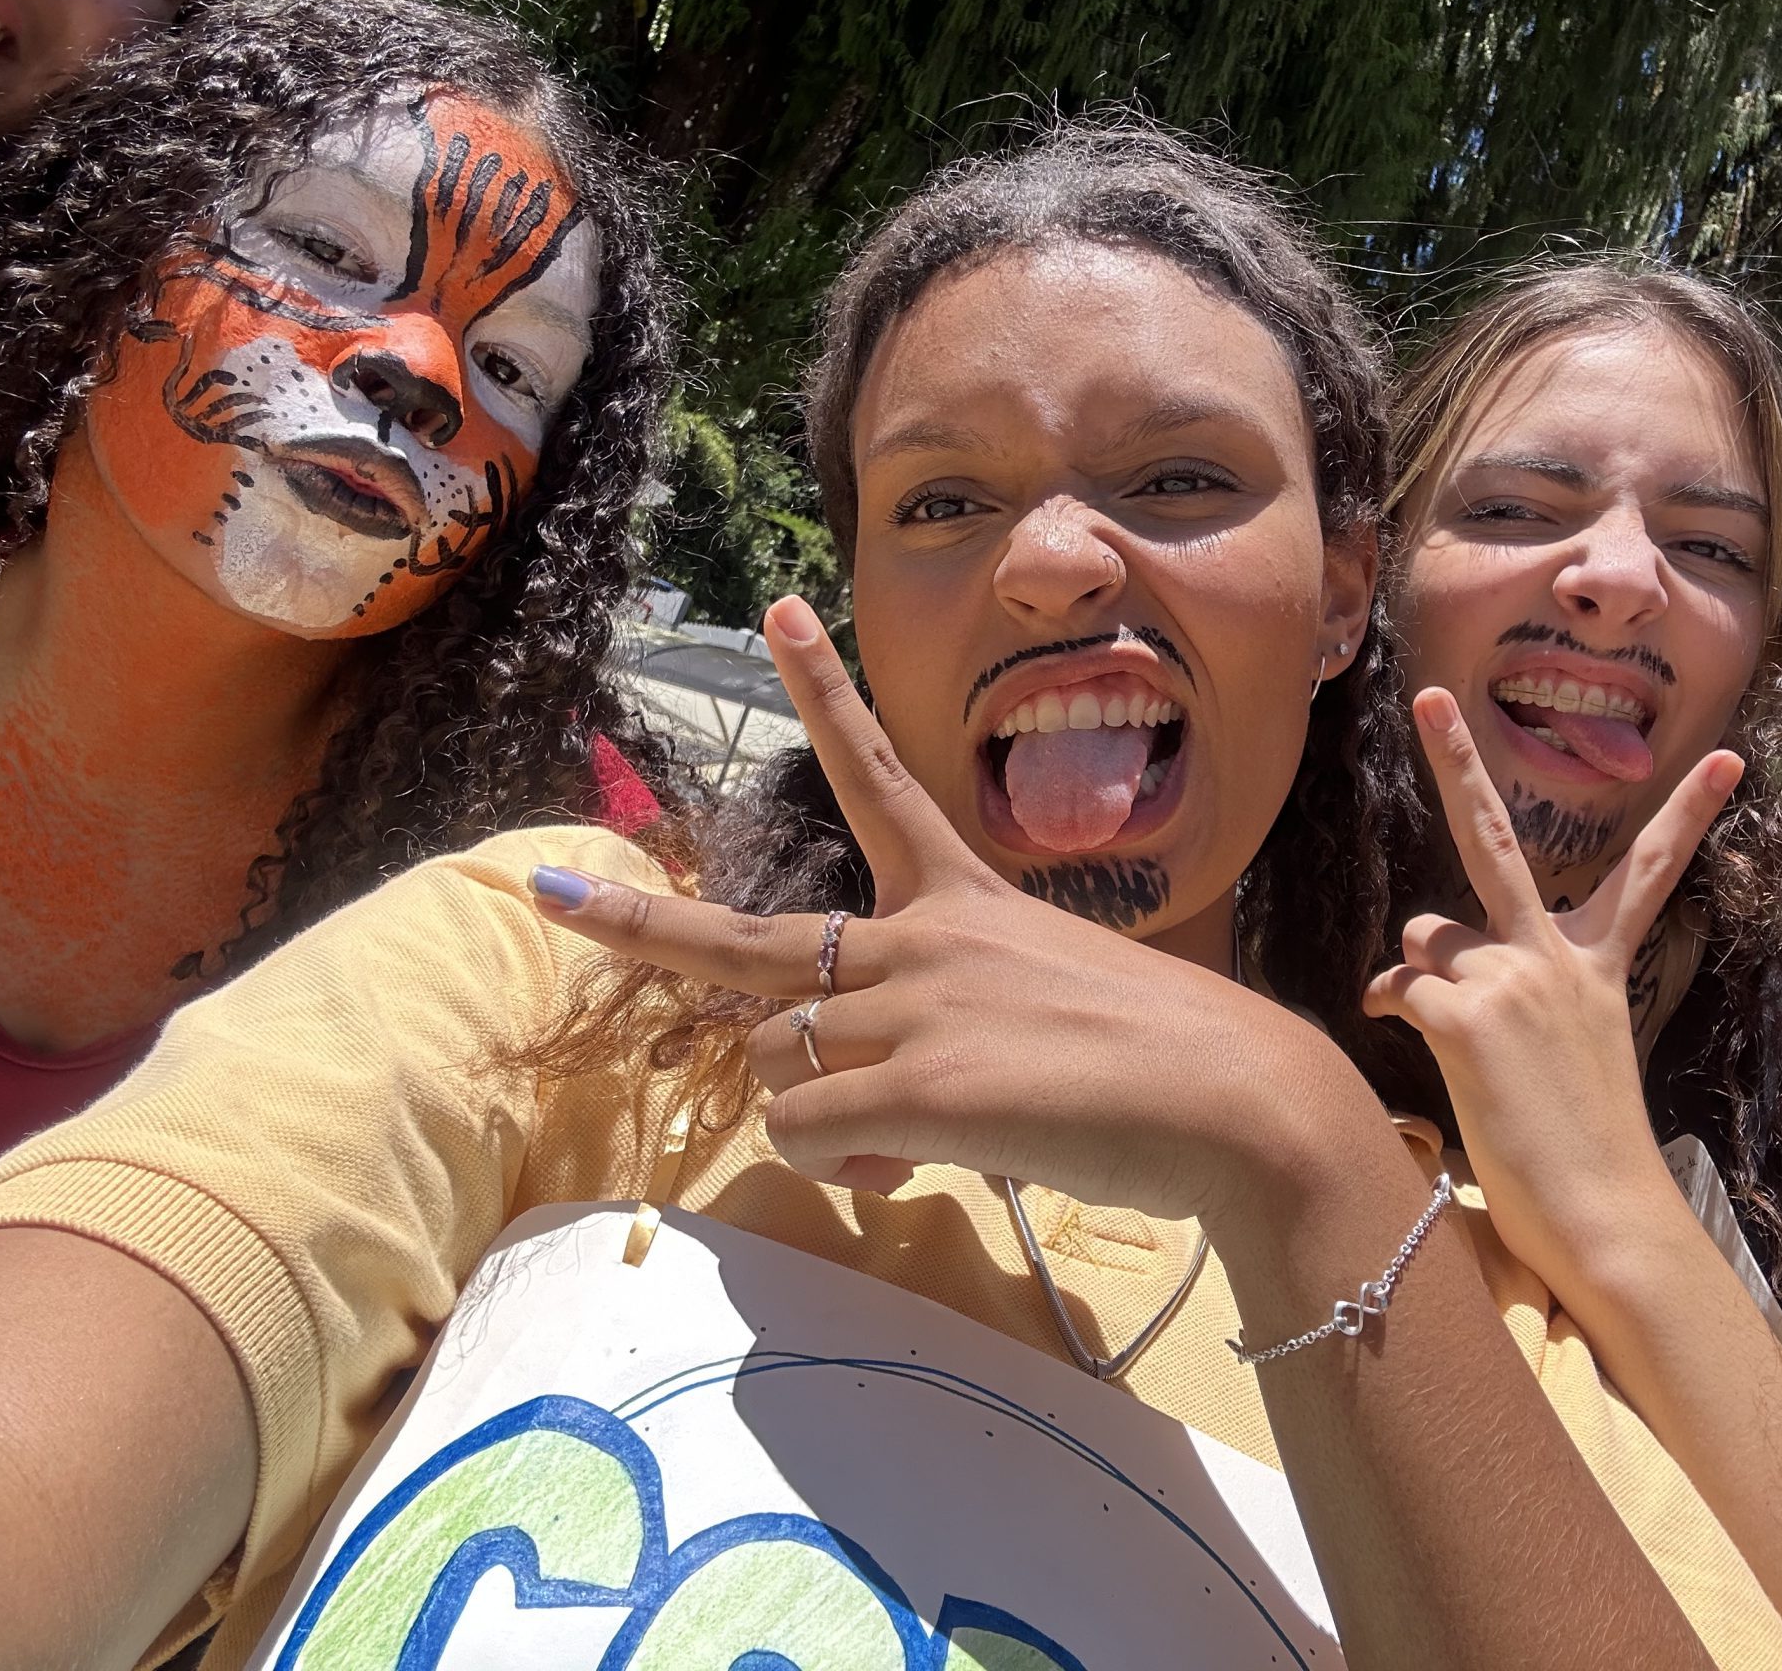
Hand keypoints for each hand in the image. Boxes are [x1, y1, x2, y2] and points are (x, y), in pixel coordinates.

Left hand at [534, 596, 1394, 1225]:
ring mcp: (908, 1008)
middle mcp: (920, 940)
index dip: (826, 699)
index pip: (880, 780)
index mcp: (964, 904)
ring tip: (907, 1144)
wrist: (1238, 1101)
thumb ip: (958, 1034)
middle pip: (746, 941)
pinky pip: (806, 1133)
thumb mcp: (1051, 1011)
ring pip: (773, 1064)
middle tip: (544, 890)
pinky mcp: (910, 1085)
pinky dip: (844, 1167)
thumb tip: (885, 1108)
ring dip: (817, 1116)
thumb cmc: (1171, 1059)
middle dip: (639, 924)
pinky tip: (921, 1166)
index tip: (786, 615)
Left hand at [1362, 688, 1742, 1294]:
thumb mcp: (1565, 1055)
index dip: (1688, 815)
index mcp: (1596, 969)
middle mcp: (1555, 959)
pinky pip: (1402, 988)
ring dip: (1424, 972)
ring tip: (1457, 1039)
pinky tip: (1416, 1046)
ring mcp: (1511, 980)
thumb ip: (1507, 993)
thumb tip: (1411, 961)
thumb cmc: (1582, 1153)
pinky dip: (1396, 1010)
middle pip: (1494, 841)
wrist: (1602, 1217)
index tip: (1728, 757)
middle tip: (1430, 696)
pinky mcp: (1465, 1016)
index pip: (1647, 874)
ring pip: (1427, 934)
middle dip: (1458, 759)